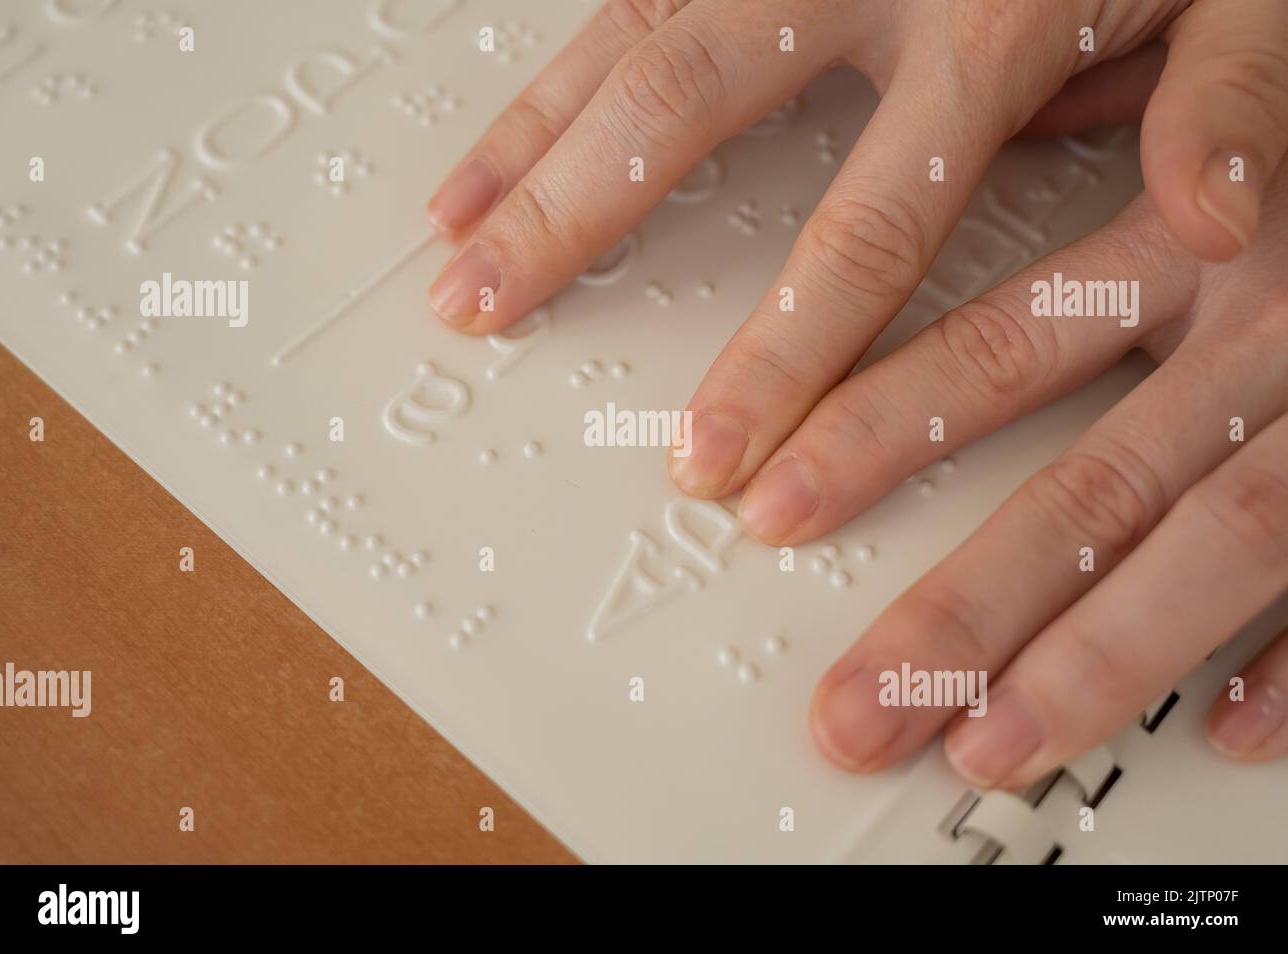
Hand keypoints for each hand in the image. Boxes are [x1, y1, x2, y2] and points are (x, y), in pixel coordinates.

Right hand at [425, 0, 1287, 513]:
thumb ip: (1235, 88)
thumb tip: (1222, 215)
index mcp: (991, 14)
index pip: (866, 218)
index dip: (785, 349)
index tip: (717, 453)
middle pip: (687, 107)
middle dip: (573, 219)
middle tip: (484, 313)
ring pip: (633, 35)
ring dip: (530, 137)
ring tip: (452, 231)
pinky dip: (558, 70)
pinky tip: (510, 131)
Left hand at [809, 164, 1287, 783]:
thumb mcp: (1239, 90)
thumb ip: (1134, 138)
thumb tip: (1025, 126)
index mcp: (1198, 236)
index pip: (997, 349)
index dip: (872, 431)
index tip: (765, 500)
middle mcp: (1271, 328)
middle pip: (1088, 489)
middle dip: (961, 610)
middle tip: (857, 704)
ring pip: (1210, 553)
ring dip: (1096, 666)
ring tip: (987, 745)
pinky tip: (1229, 732)